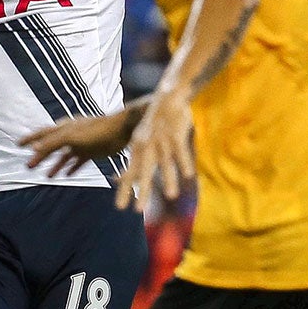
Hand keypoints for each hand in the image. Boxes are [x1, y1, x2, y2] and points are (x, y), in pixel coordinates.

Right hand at [19, 109, 134, 178]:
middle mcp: (71, 135)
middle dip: (40, 156)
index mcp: (64, 128)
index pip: (43, 134)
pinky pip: (78, 161)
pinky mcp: (92, 152)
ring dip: (54, 165)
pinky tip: (67, 175)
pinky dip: (71, 168)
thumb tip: (34, 149)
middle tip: (29, 166)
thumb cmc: (97, 132)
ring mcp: (81, 144)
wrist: (123, 130)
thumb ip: (53, 143)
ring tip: (46, 176)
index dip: (30, 139)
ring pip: (64, 156)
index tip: (18, 145)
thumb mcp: (71, 137)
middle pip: (51, 147)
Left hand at [116, 94, 195, 212]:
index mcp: (137, 148)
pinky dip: (184, 163)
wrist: (167, 98)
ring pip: (165, 164)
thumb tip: (122, 178)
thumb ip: (135, 159)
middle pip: (144, 172)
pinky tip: (188, 175)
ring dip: (168, 180)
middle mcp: (147, 147)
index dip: (124, 189)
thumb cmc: (154, 123)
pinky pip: (180, 152)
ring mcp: (161, 141)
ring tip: (171, 196)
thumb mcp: (139, 139)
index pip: (129, 172)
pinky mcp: (175, 135)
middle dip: (142, 191)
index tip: (120, 206)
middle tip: (138, 210)